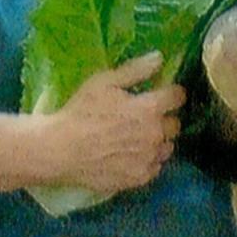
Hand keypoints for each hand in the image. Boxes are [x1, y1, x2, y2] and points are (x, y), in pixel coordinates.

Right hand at [50, 52, 185, 195]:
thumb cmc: (80, 112)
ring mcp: (149, 158)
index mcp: (150, 109)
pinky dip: (148, 161)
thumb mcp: (104, 82)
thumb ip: (136, 70)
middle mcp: (156, 134)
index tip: (162, 94)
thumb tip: (160, 58)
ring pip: (166, 147)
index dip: (171, 93)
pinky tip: (131, 156)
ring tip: (137, 139)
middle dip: (163, 119)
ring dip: (157, 141)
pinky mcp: (140, 178)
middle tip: (143, 118)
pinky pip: (155, 167)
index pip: (178, 97)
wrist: (59, 150)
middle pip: (174, 124)